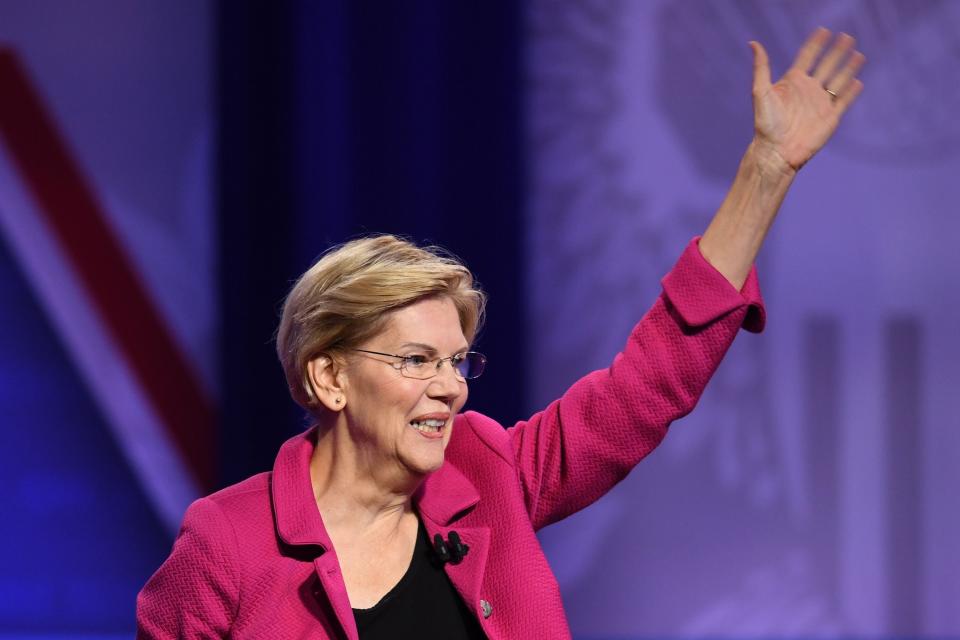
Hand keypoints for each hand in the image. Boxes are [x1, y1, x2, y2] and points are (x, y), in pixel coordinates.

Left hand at [750, 27, 864, 171]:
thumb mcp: (761, 91)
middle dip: (836, 51)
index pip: (807, 57)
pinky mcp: (830, 117)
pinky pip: (843, 101)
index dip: (815, 44)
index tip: (823, 30)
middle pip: (826, 65)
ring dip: (848, 67)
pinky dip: (851, 91)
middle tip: (847, 36)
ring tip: (858, 53)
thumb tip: (753, 43)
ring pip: (838, 80)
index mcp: (793, 82)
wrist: (777, 151)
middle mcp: (808, 90)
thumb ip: (761, 67)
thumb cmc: (765, 123)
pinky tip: (858, 80)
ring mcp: (820, 103)